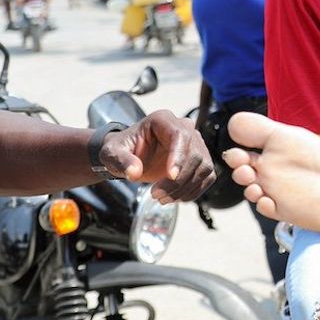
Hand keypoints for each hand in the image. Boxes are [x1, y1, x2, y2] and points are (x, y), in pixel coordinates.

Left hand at [99, 110, 214, 202]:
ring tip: (163, 199)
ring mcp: (196, 144)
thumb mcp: (111, 154)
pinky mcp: (201, 160)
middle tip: (157, 195)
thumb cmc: (121, 151)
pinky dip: (194, 191)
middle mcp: (185, 128)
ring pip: (204, 167)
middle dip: (179, 180)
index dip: (179, 156)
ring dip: (186, 188)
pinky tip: (176, 198)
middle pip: (195, 154)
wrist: (130, 157)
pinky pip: (207, 177)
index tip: (171, 176)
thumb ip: (121, 161)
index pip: (181, 135)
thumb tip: (134, 172)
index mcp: (163, 120)